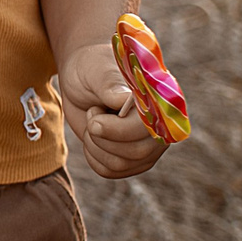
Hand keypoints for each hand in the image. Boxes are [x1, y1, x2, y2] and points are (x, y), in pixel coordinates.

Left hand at [57, 40, 169, 178]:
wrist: (81, 79)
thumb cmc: (91, 69)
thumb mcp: (96, 71)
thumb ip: (111, 85)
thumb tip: (126, 101)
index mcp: (160, 102)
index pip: (151, 128)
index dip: (119, 128)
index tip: (95, 110)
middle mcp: (160, 128)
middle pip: (136, 153)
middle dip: (102, 135)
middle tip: (93, 111)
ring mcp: (147, 147)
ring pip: (120, 165)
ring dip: (94, 144)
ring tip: (94, 120)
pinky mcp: (131, 160)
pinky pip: (109, 171)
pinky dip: (92, 156)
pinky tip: (92, 136)